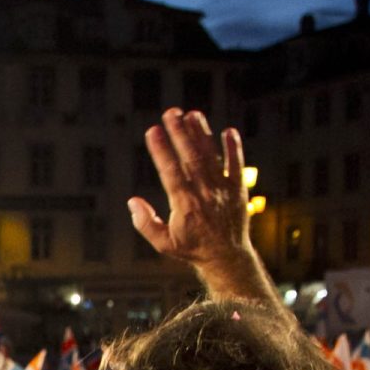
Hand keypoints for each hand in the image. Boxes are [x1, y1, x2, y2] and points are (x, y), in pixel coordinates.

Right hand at [128, 108, 250, 269]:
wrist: (227, 257)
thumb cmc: (192, 248)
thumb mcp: (164, 243)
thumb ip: (145, 223)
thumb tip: (132, 202)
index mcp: (185, 205)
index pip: (170, 172)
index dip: (161, 150)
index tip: (153, 131)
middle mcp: (204, 194)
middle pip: (190, 158)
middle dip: (180, 133)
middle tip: (171, 113)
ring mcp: (222, 189)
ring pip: (211, 157)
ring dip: (202, 134)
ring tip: (192, 114)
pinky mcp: (237, 189)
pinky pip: (236, 165)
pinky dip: (233, 148)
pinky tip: (228, 131)